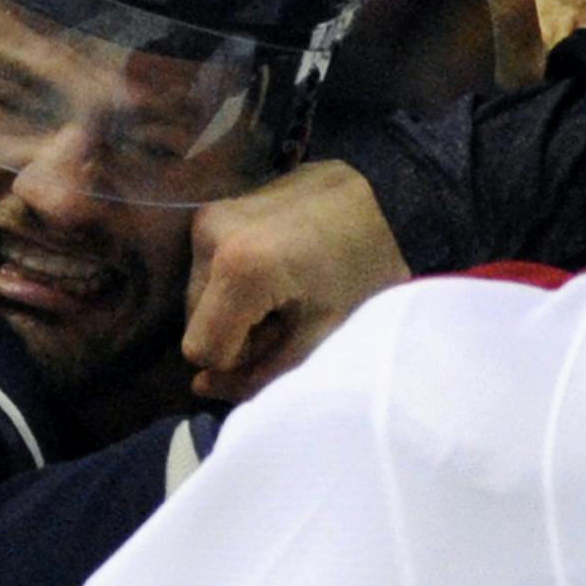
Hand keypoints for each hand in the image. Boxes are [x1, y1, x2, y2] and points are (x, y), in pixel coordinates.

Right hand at [184, 160, 410, 402]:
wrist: (388, 199)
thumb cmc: (366, 272)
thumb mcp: (320, 337)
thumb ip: (258, 374)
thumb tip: (201, 386)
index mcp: (237, 268)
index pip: (202, 350)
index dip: (240, 360)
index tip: (284, 338)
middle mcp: (209, 236)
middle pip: (197, 322)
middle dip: (237, 333)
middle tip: (291, 314)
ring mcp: (209, 216)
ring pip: (201, 296)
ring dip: (234, 308)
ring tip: (287, 288)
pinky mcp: (216, 207)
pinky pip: (209, 266)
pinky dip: (235, 281)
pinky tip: (276, 266)